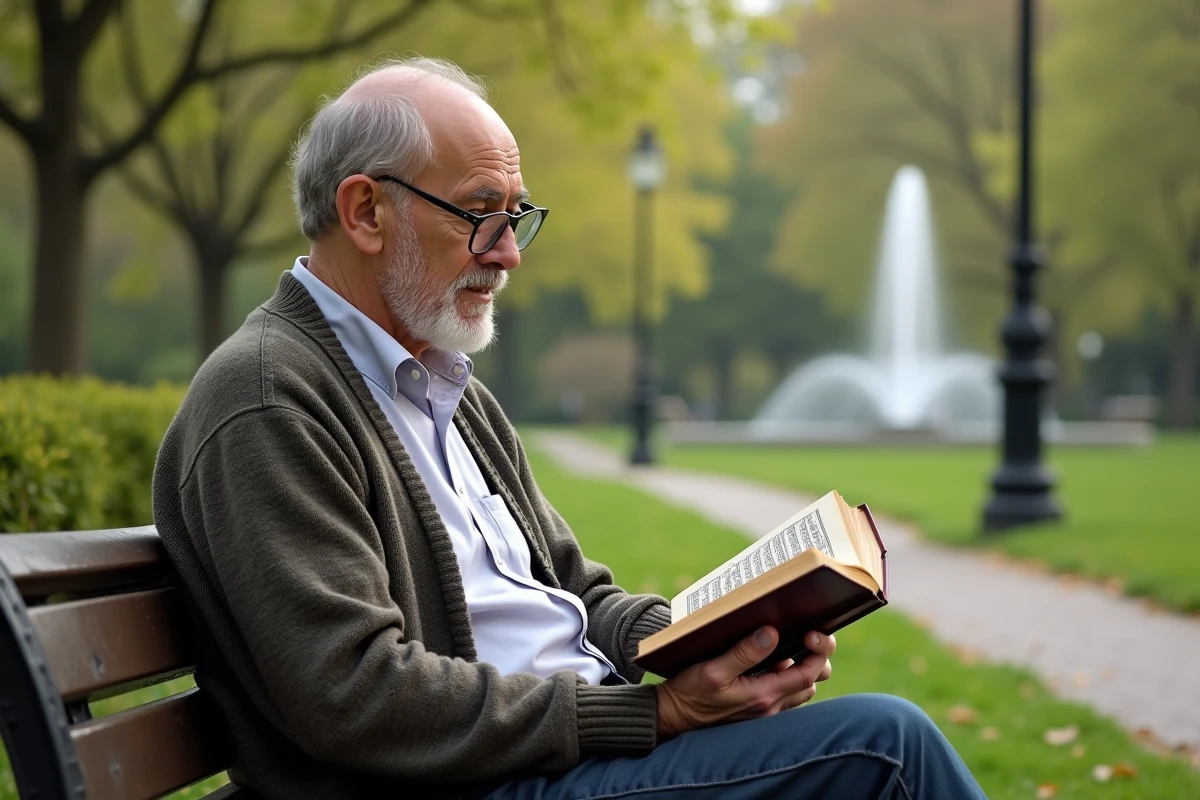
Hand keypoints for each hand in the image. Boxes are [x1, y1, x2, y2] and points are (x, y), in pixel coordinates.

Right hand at [655, 627, 834, 740]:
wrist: (673, 718)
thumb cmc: (690, 692)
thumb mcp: (713, 669)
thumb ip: (744, 652)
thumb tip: (772, 633)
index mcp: (763, 695)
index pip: (808, 674)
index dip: (818, 652)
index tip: (812, 631)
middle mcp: (769, 707)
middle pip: (810, 683)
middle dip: (815, 660)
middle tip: (806, 636)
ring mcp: (763, 711)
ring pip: (799, 690)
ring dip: (800, 669)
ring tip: (787, 646)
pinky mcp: (755, 710)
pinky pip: (783, 694)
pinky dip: (786, 677)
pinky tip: (770, 661)